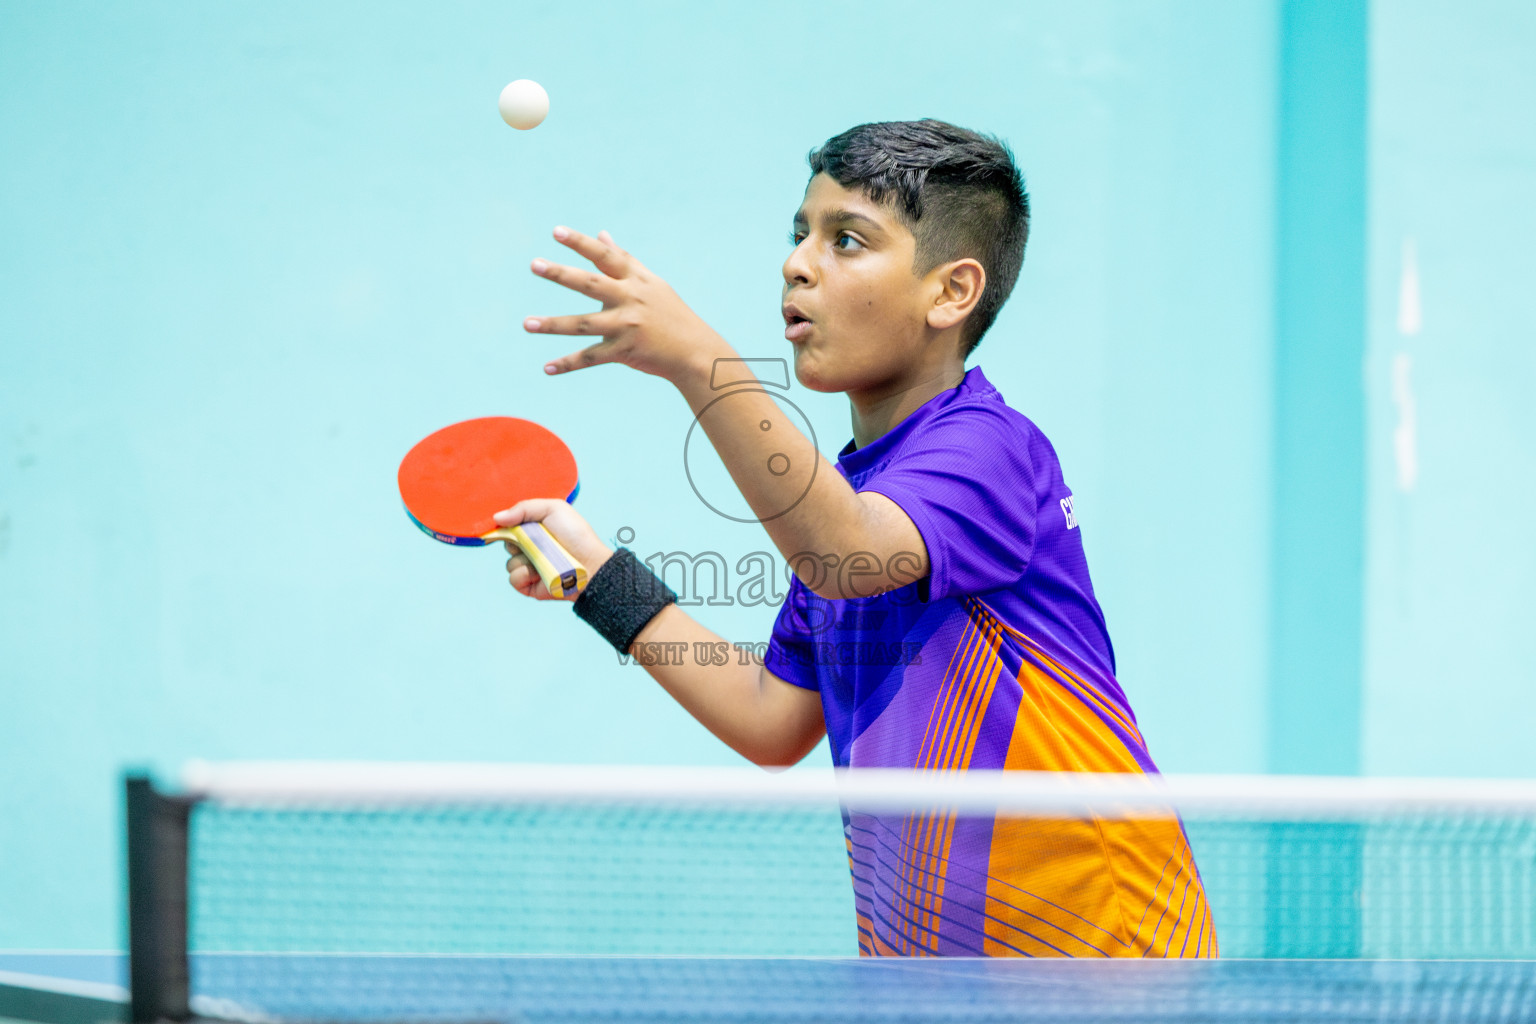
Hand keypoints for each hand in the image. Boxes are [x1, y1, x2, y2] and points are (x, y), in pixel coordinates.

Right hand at [492, 499, 613, 601]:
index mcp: (533, 529)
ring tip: (544, 558)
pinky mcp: (529, 585)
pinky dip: (524, 575)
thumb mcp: (553, 509)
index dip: (506, 525)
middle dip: (516, 541)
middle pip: (506, 543)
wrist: (590, 563)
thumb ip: (524, 508)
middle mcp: (530, 548)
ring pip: (509, 563)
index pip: (508, 526)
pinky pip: (513, 579)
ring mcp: (529, 567)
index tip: (506, 524)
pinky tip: (538, 573)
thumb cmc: (575, 535)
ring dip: (524, 560)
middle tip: (534, 540)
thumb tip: (496, 518)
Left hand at [524, 227, 726, 382]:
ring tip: (526, 323)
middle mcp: (630, 299)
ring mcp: (627, 326)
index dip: (581, 243)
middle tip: (534, 264)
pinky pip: (591, 358)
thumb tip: (601, 234)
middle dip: (562, 274)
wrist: (695, 352)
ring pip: (584, 323)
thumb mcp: (651, 282)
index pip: (605, 256)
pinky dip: (568, 364)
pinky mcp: (625, 351)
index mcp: (635, 280)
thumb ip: (623, 260)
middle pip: (591, 284)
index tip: (556, 231)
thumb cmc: (670, 314)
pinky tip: (547, 368)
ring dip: (553, 324)